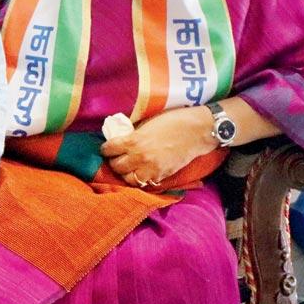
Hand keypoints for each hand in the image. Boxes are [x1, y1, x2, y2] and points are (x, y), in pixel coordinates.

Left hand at [100, 107, 217, 187]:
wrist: (197, 131)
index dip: (106, 148)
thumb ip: (134, 132)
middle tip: (117, 157)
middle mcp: (139, 157)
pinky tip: (140, 173)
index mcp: (134, 140)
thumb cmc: (174, 120)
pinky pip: (143, 183)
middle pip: (116, 166)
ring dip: (125, 173)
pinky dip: (139, 179)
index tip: (108, 148)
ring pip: (127, 179)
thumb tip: (122, 137)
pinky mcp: (161, 176)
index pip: (109, 149)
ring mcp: (150, 169)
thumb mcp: (149, 122)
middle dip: (114, 161)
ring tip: (128, 168)